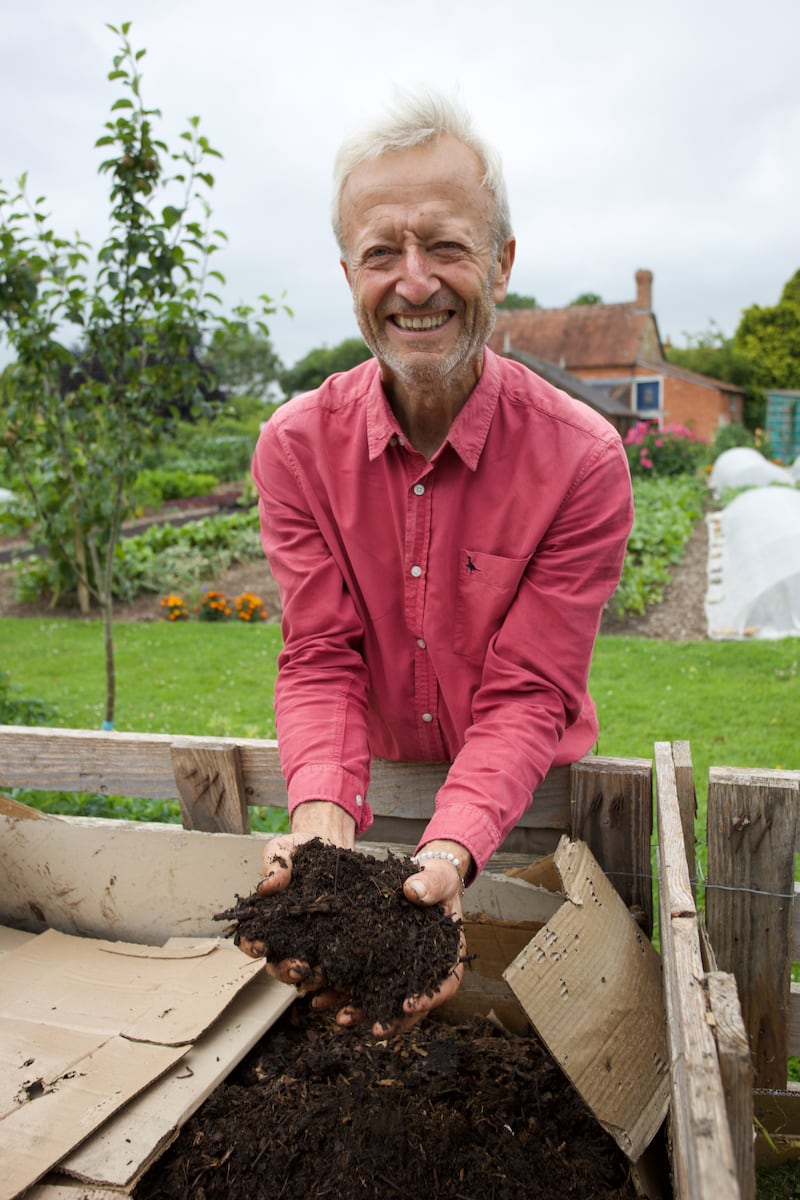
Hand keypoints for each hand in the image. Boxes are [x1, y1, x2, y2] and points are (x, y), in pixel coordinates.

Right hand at [237, 802, 355, 990]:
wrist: (331, 844)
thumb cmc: (300, 848)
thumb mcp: (283, 850)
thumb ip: (274, 866)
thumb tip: (266, 887)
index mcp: (267, 916)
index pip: (251, 939)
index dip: (252, 946)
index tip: (261, 946)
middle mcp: (286, 934)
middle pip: (277, 964)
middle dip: (285, 971)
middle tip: (297, 968)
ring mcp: (311, 939)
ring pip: (304, 970)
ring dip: (309, 978)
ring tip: (319, 973)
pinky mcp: (335, 939)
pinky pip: (333, 962)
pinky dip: (334, 974)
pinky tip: (341, 974)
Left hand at [330, 839, 470, 1036]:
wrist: (419, 878)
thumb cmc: (436, 881)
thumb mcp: (439, 879)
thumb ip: (430, 885)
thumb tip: (413, 890)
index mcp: (447, 955)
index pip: (446, 984)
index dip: (429, 998)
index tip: (409, 1004)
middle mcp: (422, 969)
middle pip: (412, 1003)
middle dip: (393, 1018)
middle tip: (375, 1029)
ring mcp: (397, 968)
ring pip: (382, 997)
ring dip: (362, 1011)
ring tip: (341, 1019)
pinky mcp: (375, 962)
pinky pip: (359, 981)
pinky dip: (341, 991)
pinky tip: (321, 997)